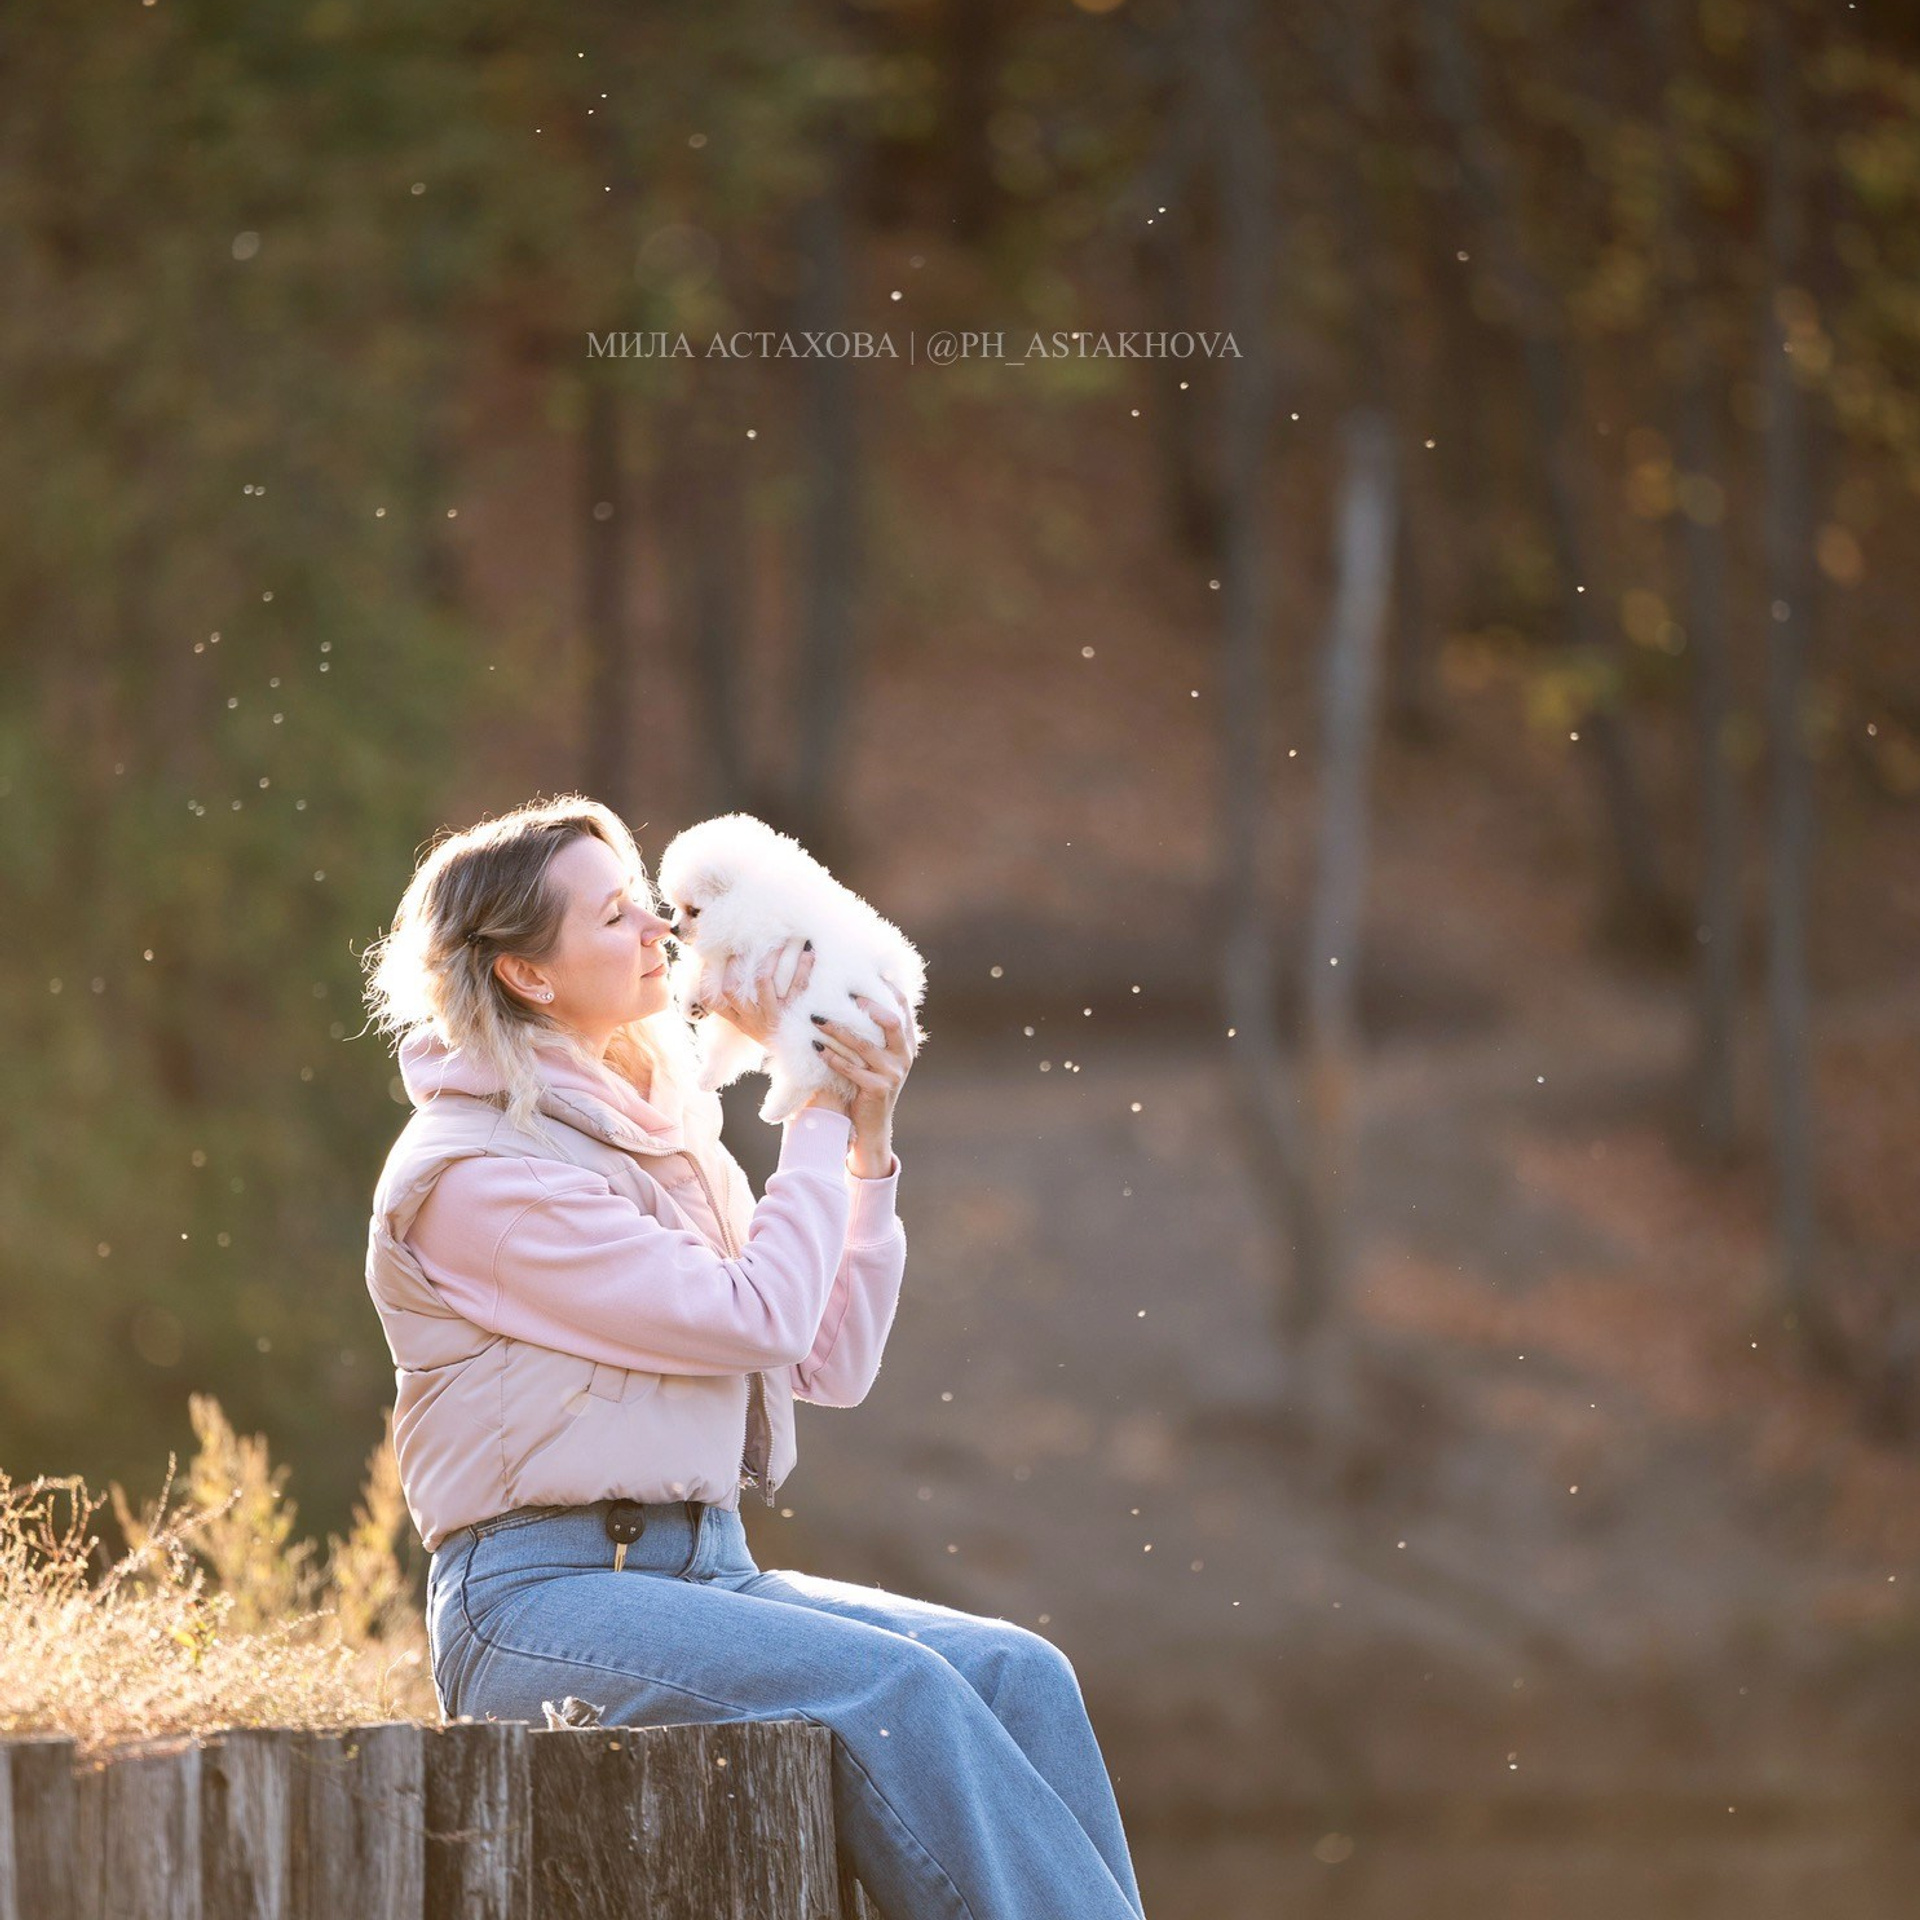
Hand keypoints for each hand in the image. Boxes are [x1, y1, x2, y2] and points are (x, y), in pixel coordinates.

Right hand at [704, 939, 812, 1048]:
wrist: (799, 1055)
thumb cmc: (774, 1034)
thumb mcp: (753, 1025)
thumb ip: (743, 1005)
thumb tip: (735, 969)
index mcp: (739, 1020)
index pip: (714, 1002)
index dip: (707, 980)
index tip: (711, 958)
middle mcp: (752, 1019)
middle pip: (732, 989)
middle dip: (736, 963)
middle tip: (746, 944)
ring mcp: (772, 1016)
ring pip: (763, 982)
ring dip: (770, 958)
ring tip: (779, 941)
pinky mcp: (793, 1015)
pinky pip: (797, 986)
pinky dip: (803, 967)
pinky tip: (807, 954)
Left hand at [809, 980, 918, 1169]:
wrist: (872, 1125)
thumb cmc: (868, 1083)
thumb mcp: (877, 1057)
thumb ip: (873, 1032)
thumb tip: (852, 996)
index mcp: (906, 1043)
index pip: (902, 1008)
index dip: (886, 988)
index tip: (866, 972)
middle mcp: (904, 1056)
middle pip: (892, 1022)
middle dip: (868, 1005)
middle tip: (844, 994)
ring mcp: (893, 1074)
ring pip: (865, 1045)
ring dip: (838, 1030)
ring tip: (815, 1018)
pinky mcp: (877, 1089)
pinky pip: (851, 1069)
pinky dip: (832, 1057)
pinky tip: (815, 1048)